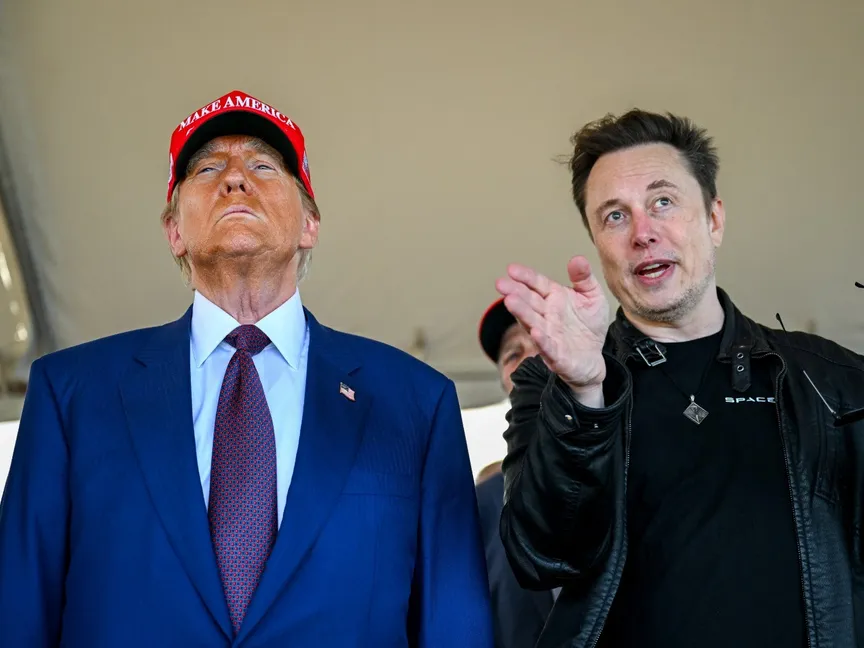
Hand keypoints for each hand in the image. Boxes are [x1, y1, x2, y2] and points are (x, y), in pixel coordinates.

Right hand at [496, 256, 608, 397]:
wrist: (592, 359)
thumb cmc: (589, 326)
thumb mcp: (592, 297)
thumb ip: (584, 278)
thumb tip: (577, 259)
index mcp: (554, 298)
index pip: (536, 284)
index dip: (525, 277)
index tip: (511, 269)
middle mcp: (547, 315)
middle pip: (529, 301)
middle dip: (515, 292)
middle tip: (501, 284)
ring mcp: (548, 334)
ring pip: (532, 322)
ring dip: (521, 312)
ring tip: (510, 302)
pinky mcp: (555, 355)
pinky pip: (547, 347)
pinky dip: (541, 340)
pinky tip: (535, 331)